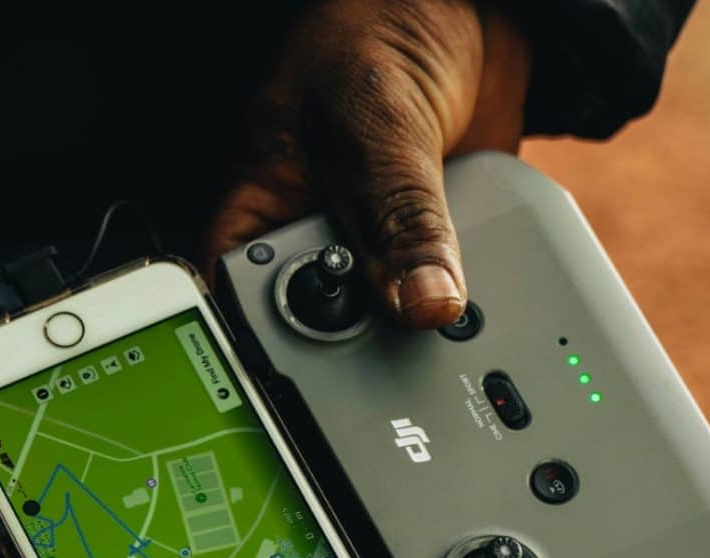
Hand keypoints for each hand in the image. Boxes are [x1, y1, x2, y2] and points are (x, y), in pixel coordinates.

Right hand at [202, 0, 531, 328]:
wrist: (468, 19)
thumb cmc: (382, 37)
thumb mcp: (380, 127)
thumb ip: (399, 219)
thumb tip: (423, 302)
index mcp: (264, 208)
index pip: (242, 297)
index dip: (264, 339)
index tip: (301, 370)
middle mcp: (314, 238)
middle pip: (314, 322)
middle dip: (352, 342)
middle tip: (386, 350)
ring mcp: (370, 248)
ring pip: (379, 318)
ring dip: (409, 325)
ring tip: (432, 323)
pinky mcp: (419, 252)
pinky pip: (430, 295)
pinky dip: (448, 301)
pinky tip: (461, 300)